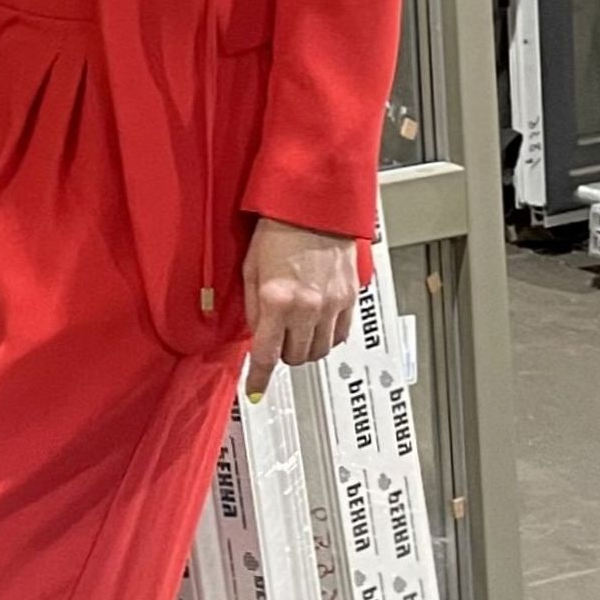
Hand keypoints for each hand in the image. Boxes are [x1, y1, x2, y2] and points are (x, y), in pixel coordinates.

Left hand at [241, 217, 358, 398]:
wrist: (314, 208)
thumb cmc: (279, 230)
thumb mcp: (251, 269)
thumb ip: (254, 308)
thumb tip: (257, 335)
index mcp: (276, 299)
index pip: (266, 354)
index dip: (259, 377)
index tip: (255, 390)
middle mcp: (306, 307)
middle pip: (295, 358)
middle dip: (283, 353)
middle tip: (277, 338)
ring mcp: (331, 304)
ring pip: (320, 351)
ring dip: (305, 348)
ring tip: (297, 329)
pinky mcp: (349, 299)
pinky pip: (340, 335)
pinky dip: (327, 336)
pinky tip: (317, 322)